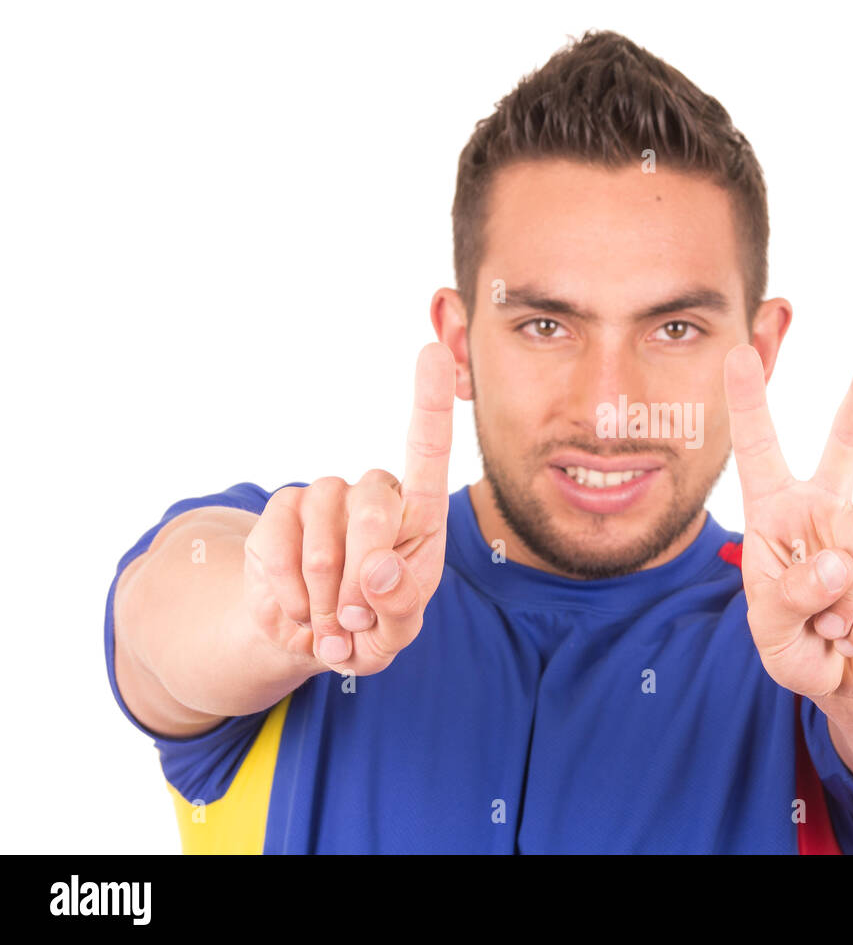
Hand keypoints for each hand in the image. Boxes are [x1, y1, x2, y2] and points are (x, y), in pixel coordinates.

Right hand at [242, 342, 455, 674]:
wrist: (309, 639)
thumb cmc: (369, 627)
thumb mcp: (396, 633)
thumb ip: (400, 607)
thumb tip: (377, 569)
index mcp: (418, 515)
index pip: (427, 451)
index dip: (430, 402)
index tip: (434, 352)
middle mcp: (373, 494)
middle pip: (373, 507)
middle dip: (363, 575)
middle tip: (357, 616)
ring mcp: (324, 497)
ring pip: (324, 534)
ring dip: (326, 592)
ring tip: (332, 618)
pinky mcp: (279, 512)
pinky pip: (281, 546)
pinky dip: (291, 593)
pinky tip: (301, 609)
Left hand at [723, 342, 852, 699]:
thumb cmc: (796, 644)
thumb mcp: (772, 630)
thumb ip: (792, 596)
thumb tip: (841, 560)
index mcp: (774, 512)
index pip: (758, 449)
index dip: (750, 402)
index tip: (739, 352)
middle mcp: (822, 506)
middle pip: (849, 440)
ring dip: (843, 599)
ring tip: (832, 625)